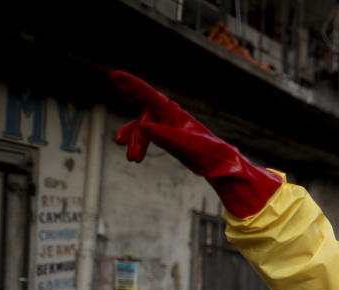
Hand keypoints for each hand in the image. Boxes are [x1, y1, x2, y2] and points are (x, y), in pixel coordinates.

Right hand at [110, 70, 280, 217]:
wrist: (224, 166)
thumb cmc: (212, 154)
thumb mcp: (191, 147)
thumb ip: (168, 137)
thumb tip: (144, 128)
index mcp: (176, 115)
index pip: (150, 97)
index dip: (132, 85)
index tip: (114, 75)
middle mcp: (171, 117)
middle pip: (145, 117)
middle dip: (135, 133)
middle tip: (128, 152)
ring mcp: (169, 126)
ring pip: (144, 127)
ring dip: (135, 140)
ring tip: (132, 159)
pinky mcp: (169, 136)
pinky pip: (148, 135)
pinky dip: (139, 143)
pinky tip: (135, 157)